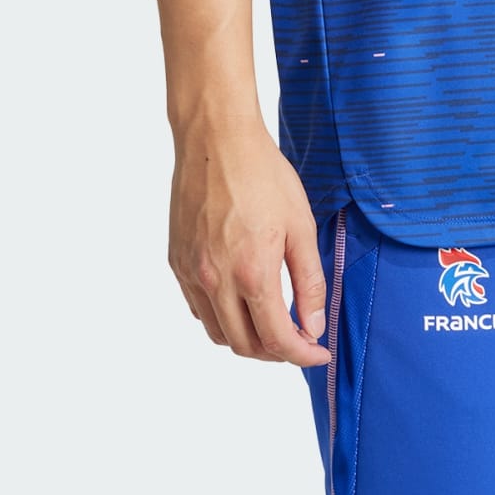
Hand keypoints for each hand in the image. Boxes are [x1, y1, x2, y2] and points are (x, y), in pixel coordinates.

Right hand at [168, 115, 330, 363]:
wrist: (216, 140)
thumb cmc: (263, 175)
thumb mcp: (301, 225)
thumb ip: (309, 280)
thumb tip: (314, 324)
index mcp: (251, 272)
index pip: (277, 339)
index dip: (302, 354)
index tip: (318, 353)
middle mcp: (215, 280)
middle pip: (244, 346)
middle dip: (275, 353)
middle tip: (298, 339)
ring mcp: (191, 273)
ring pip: (217, 332)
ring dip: (246, 339)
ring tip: (270, 323)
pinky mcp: (176, 261)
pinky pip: (198, 308)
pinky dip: (221, 317)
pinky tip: (239, 299)